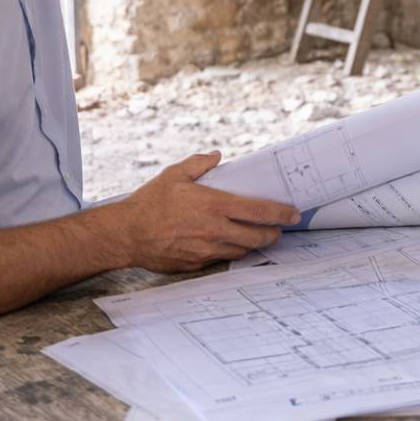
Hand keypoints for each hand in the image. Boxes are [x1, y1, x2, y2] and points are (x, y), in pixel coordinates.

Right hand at [118, 152, 299, 272]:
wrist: (126, 234)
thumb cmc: (150, 203)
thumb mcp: (174, 174)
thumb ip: (199, 163)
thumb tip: (217, 156)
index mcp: (214, 205)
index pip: (259, 211)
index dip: (281, 213)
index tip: (293, 213)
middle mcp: (215, 230)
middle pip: (258, 237)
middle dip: (274, 233)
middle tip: (279, 229)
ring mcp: (207, 250)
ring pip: (242, 250)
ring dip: (253, 243)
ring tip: (257, 235)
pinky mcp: (197, 264)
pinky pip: (222, 258)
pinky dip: (230, 251)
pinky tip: (229, 243)